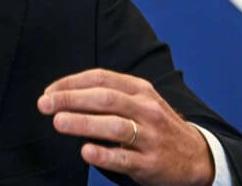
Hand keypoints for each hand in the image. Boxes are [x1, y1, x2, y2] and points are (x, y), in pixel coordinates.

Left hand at [37, 68, 213, 185]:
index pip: (101, 79)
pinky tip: (85, 151)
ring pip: (114, 126)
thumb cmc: (157, 125)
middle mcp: (146, 109)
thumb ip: (109, 94)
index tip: (48, 91)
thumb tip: (64, 94)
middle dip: (71, 99)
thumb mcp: (140, 101)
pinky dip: (104, 154)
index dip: (71, 83)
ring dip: (83, 123)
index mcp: (140, 90)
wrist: (197, 156)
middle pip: (104, 99)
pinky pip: (125, 158)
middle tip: (44, 105)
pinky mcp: (151, 163)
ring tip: (58, 122)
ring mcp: (150, 136)